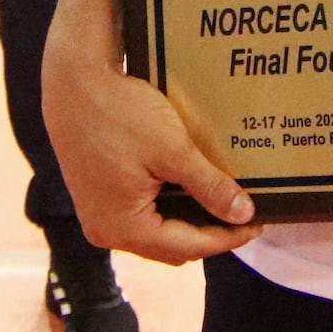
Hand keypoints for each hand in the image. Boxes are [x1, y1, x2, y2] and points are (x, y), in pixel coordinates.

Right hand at [40, 57, 261, 264]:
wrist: (74, 84)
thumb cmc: (119, 114)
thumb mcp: (172, 150)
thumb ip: (209, 186)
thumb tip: (243, 214)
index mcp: (121, 227)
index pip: (187, 247)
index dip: (226, 238)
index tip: (258, 223)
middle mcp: (106, 231)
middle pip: (170, 246)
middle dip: (209, 234)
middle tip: (244, 214)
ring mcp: (99, 215)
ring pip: (156, 232)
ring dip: (189, 221)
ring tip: (223, 201)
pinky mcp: (98, 198)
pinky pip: (141, 215)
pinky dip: (169, 208)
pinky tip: (190, 189)